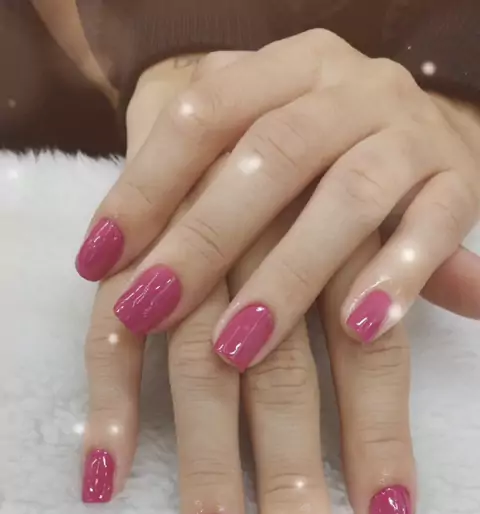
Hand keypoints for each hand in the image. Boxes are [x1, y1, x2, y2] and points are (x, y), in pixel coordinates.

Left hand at [75, 32, 479, 372]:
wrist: (439, 127)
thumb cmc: (324, 152)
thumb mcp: (263, 149)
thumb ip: (197, 186)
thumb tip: (102, 264)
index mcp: (288, 68)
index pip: (206, 112)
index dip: (147, 183)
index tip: (98, 257)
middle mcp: (350, 88)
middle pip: (272, 153)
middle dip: (206, 238)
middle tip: (151, 311)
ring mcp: (410, 132)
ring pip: (350, 196)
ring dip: (291, 275)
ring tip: (238, 346)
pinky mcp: (462, 181)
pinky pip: (434, 227)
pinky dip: (399, 276)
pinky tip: (359, 330)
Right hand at [82, 54, 414, 513]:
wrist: (230, 58)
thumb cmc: (326, 135)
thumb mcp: (392, 176)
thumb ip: (429, 242)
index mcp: (353, 212)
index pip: (372, 346)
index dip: (381, 437)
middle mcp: (275, 226)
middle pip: (283, 367)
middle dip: (289, 474)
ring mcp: (194, 232)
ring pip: (195, 357)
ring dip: (204, 454)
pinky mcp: (128, 242)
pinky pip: (106, 327)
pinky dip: (109, 398)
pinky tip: (110, 477)